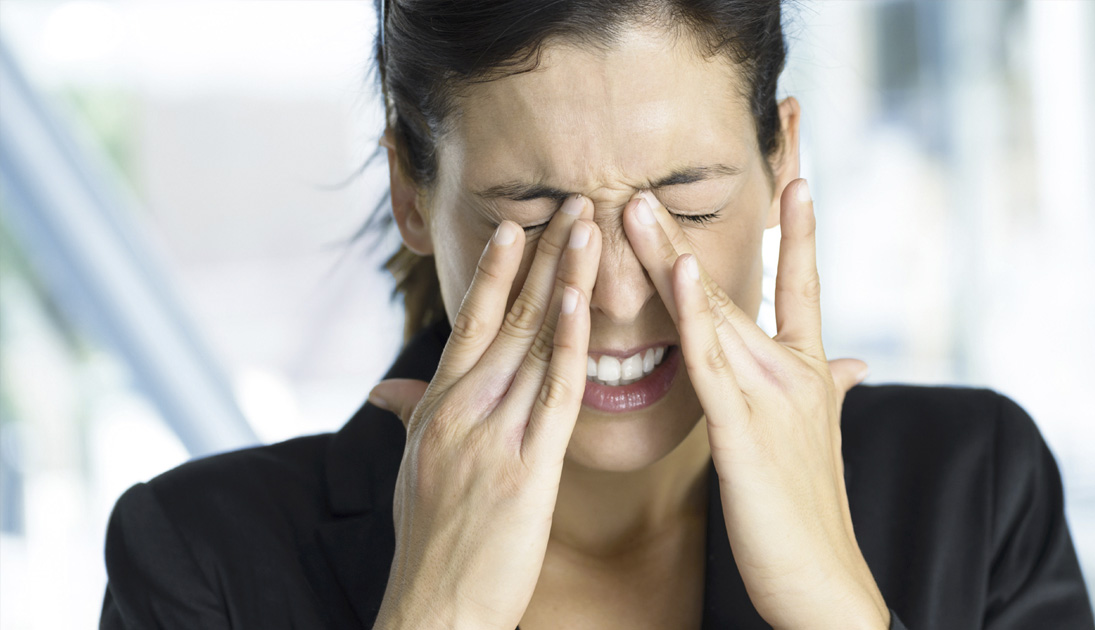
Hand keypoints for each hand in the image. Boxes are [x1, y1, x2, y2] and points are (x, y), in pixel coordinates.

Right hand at [367, 195, 601, 629]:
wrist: (432, 609)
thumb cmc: (428, 545)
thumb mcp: (411, 471)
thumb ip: (410, 419)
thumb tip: (386, 389)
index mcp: (438, 407)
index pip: (468, 323)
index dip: (492, 271)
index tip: (516, 225)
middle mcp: (461, 408)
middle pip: (505, 316)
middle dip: (541, 255)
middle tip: (572, 201)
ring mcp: (491, 434)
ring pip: (532, 341)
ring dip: (561, 278)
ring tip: (588, 225)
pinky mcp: (526, 468)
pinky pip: (552, 395)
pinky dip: (567, 344)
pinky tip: (582, 302)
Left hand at [624, 180, 889, 629]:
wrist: (822, 579)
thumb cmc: (808, 512)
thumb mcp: (820, 437)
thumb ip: (830, 388)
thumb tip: (855, 363)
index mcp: (806, 372)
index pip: (801, 287)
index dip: (799, 233)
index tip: (795, 179)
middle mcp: (793, 371)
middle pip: (733, 290)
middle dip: (684, 237)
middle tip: (646, 185)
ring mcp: (771, 396)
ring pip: (713, 314)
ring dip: (670, 258)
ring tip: (635, 207)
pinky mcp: (745, 430)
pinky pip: (712, 362)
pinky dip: (695, 314)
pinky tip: (678, 273)